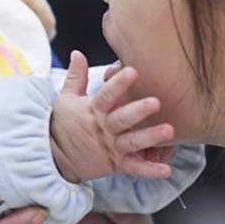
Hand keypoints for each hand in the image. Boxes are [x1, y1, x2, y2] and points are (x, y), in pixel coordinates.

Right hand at [50, 50, 173, 182]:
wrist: (55, 158)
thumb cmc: (63, 125)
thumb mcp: (66, 98)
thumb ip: (77, 76)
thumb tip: (77, 52)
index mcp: (93, 110)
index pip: (106, 94)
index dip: (119, 83)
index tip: (132, 71)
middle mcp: (104, 129)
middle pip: (123, 119)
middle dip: (139, 110)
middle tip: (156, 102)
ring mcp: (111, 148)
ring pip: (133, 142)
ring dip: (151, 137)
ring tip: (169, 131)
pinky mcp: (116, 165)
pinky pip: (135, 168)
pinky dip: (150, 170)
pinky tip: (166, 170)